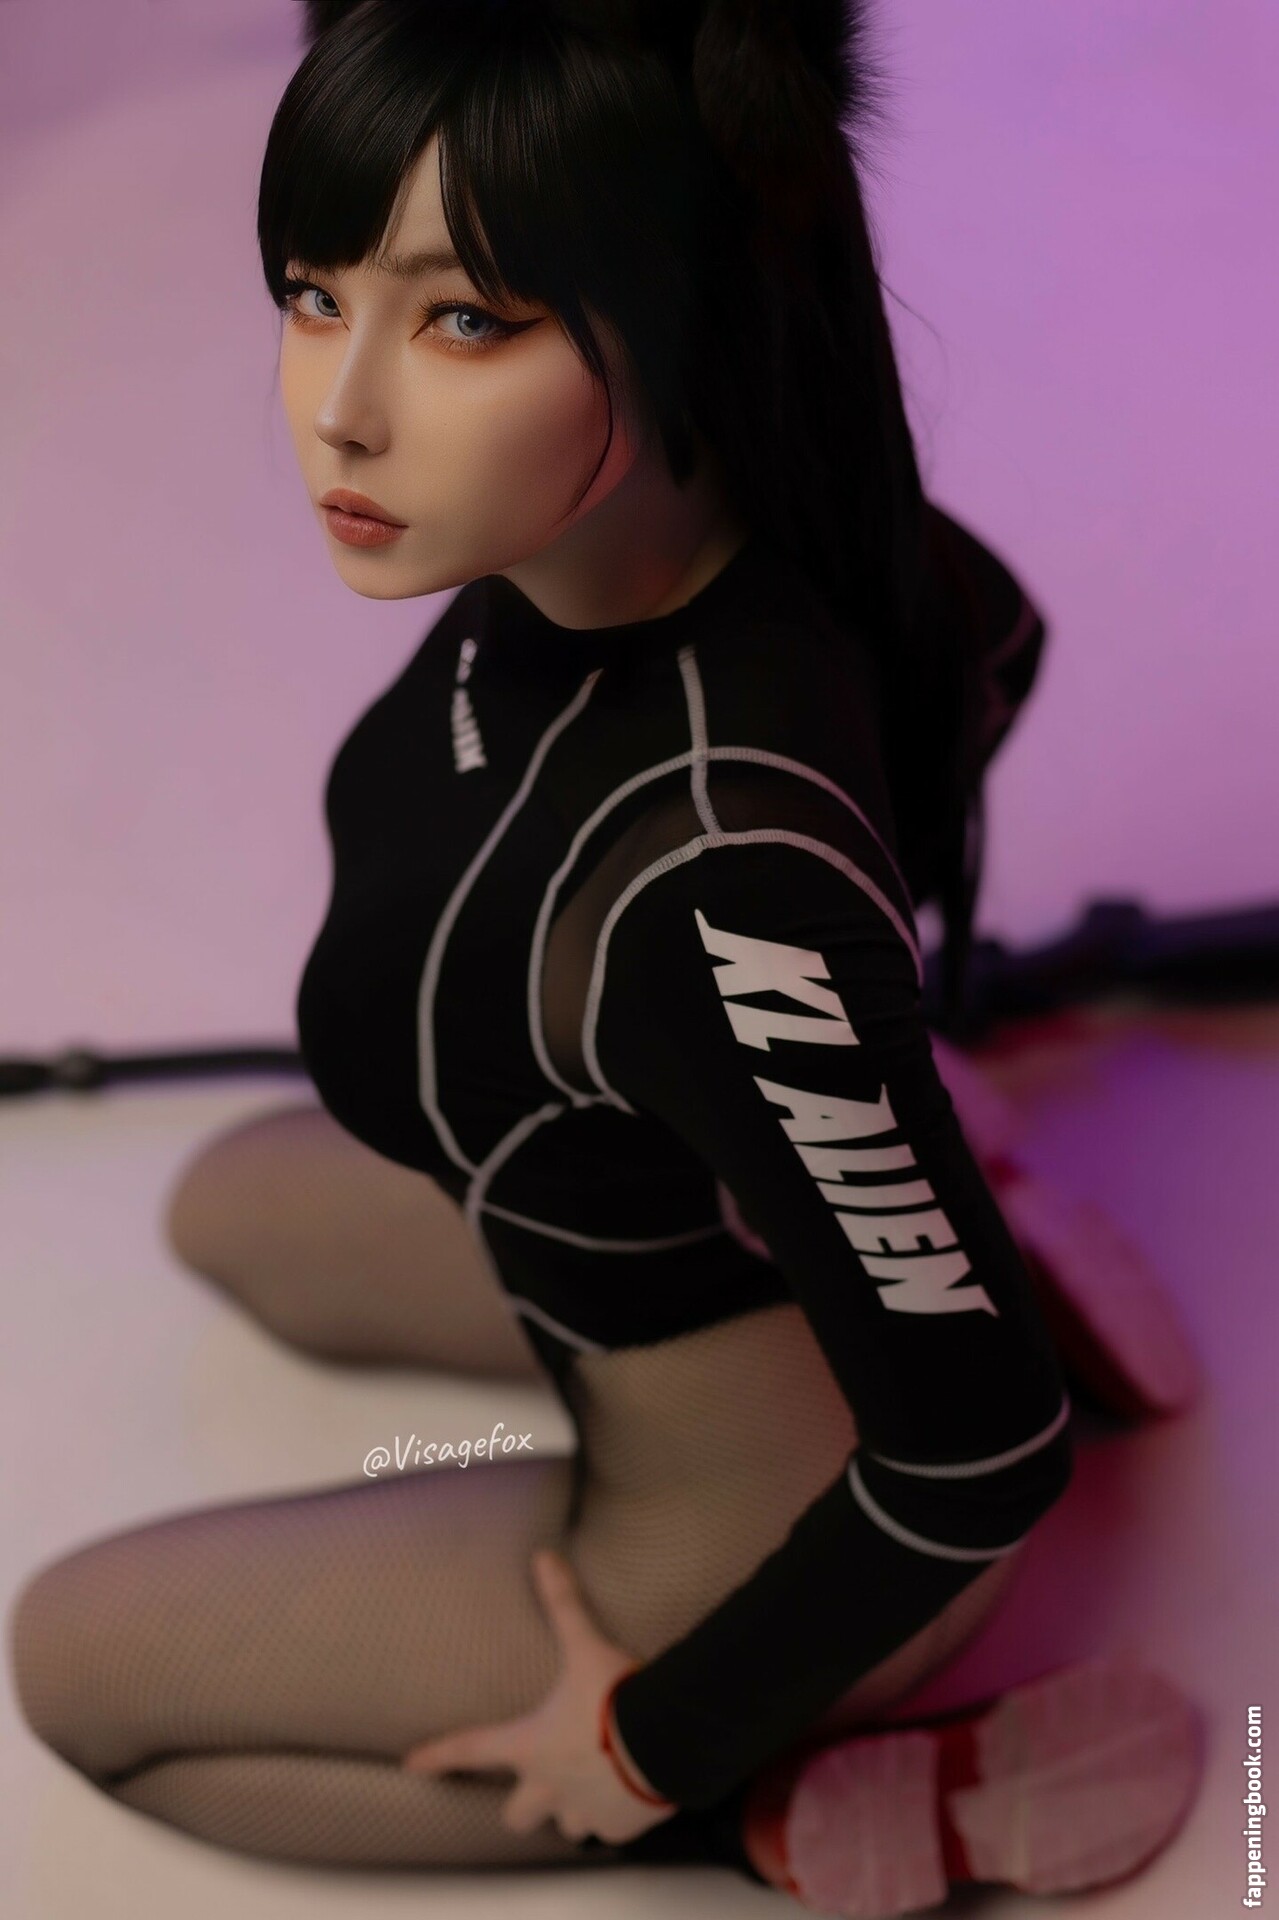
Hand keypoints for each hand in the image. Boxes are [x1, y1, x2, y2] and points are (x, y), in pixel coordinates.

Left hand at [402, 1547, 676, 1845]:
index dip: (440, 1755)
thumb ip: (563, 1604)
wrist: (668, 1736)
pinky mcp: (619, 1828)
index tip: (412, 1765)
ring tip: (594, 1784)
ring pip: (567, 1826)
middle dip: (524, 1805)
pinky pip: (608, 1831)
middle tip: (540, 1783)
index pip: (472, 1749)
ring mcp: (584, 1812)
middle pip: (516, 1817)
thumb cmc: (617, 1693)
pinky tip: (630, 1793)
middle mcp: (550, 1786)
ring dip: (574, 1808)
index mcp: (531, 1744)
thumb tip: (543, 1557)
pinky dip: (614, 1816)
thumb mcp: (586, 1646)